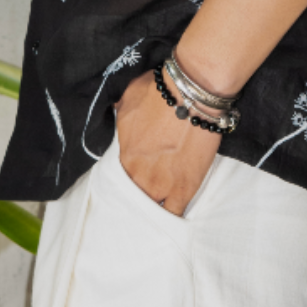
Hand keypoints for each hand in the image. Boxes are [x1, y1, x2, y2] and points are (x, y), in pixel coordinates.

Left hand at [114, 68, 220, 215]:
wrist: (192, 95)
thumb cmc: (161, 92)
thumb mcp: (128, 97)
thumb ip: (119, 113)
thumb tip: (114, 112)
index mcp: (124, 156)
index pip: (120, 176)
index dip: (129, 174)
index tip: (137, 172)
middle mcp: (139, 175)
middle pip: (135, 194)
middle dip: (140, 191)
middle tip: (148, 187)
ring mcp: (162, 186)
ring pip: (152, 207)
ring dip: (154, 203)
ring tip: (159, 202)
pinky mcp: (184, 190)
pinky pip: (174, 213)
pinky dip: (172, 215)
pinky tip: (172, 215)